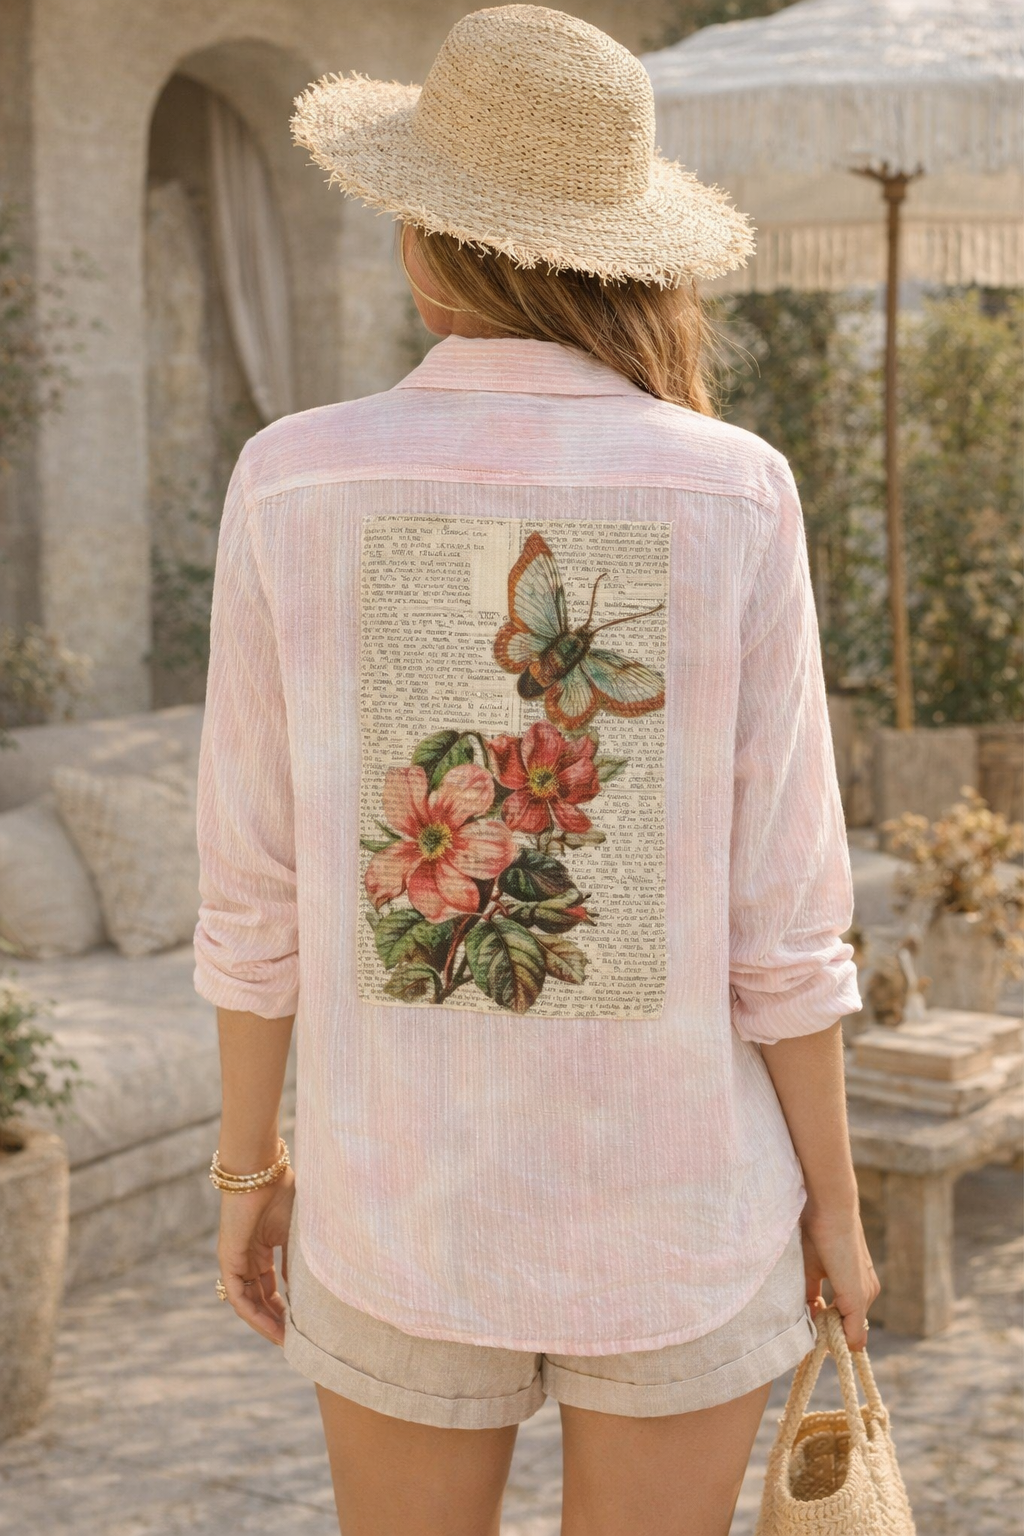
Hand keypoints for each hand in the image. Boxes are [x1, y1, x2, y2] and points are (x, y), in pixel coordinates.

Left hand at [217, 1167, 294, 1344]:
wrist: (260, 1170)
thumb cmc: (282, 1190)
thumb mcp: (296, 1231)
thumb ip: (297, 1258)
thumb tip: (307, 1289)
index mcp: (262, 1247)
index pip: (271, 1286)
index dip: (285, 1306)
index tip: (302, 1325)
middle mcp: (246, 1256)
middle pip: (260, 1297)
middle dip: (277, 1320)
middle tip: (295, 1341)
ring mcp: (235, 1259)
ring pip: (248, 1301)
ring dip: (266, 1322)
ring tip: (285, 1341)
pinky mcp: (228, 1259)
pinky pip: (239, 1295)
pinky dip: (254, 1314)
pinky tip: (271, 1327)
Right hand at [800, 1203, 879, 1351]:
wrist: (829, 1207)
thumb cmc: (818, 1231)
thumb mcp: (812, 1269)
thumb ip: (812, 1294)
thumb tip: (809, 1315)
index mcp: (859, 1284)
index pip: (849, 1318)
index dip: (831, 1325)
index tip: (812, 1322)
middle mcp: (868, 1291)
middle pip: (850, 1328)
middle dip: (831, 1331)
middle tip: (810, 1326)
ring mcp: (866, 1295)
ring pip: (852, 1331)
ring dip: (833, 1333)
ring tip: (812, 1325)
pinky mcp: (857, 1297)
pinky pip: (852, 1332)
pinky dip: (837, 1337)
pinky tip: (819, 1328)